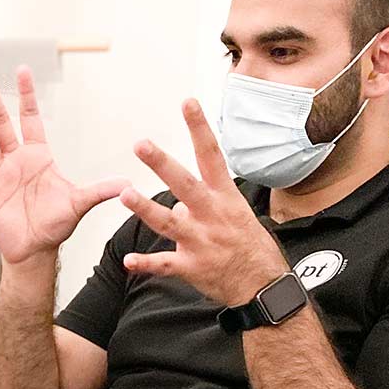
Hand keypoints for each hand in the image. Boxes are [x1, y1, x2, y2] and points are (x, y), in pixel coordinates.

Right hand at [0, 66, 127, 265]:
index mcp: (37, 156)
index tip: (23, 70)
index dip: (27, 96)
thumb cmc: (55, 224)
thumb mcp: (80, 203)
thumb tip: (128, 183)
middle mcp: (15, 161)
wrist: (36, 251)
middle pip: (2, 126)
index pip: (30, 119)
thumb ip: (100, 190)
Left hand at [117, 98, 288, 305]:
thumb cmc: (250, 247)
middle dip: (162, 163)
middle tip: (141, 144)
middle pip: (185, 184)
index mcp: (225, 198)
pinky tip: (127, 262)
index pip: (212, 155)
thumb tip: (178, 204)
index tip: (187, 102)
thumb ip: (204, 205)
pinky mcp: (192, 267)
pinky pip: (164, 265)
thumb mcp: (236, 216)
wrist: (264, 286)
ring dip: (146, 208)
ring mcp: (201, 242)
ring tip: (125, 195)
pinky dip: (145, 265)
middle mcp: (212, 216)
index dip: (199, 128)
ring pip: (169, 222)